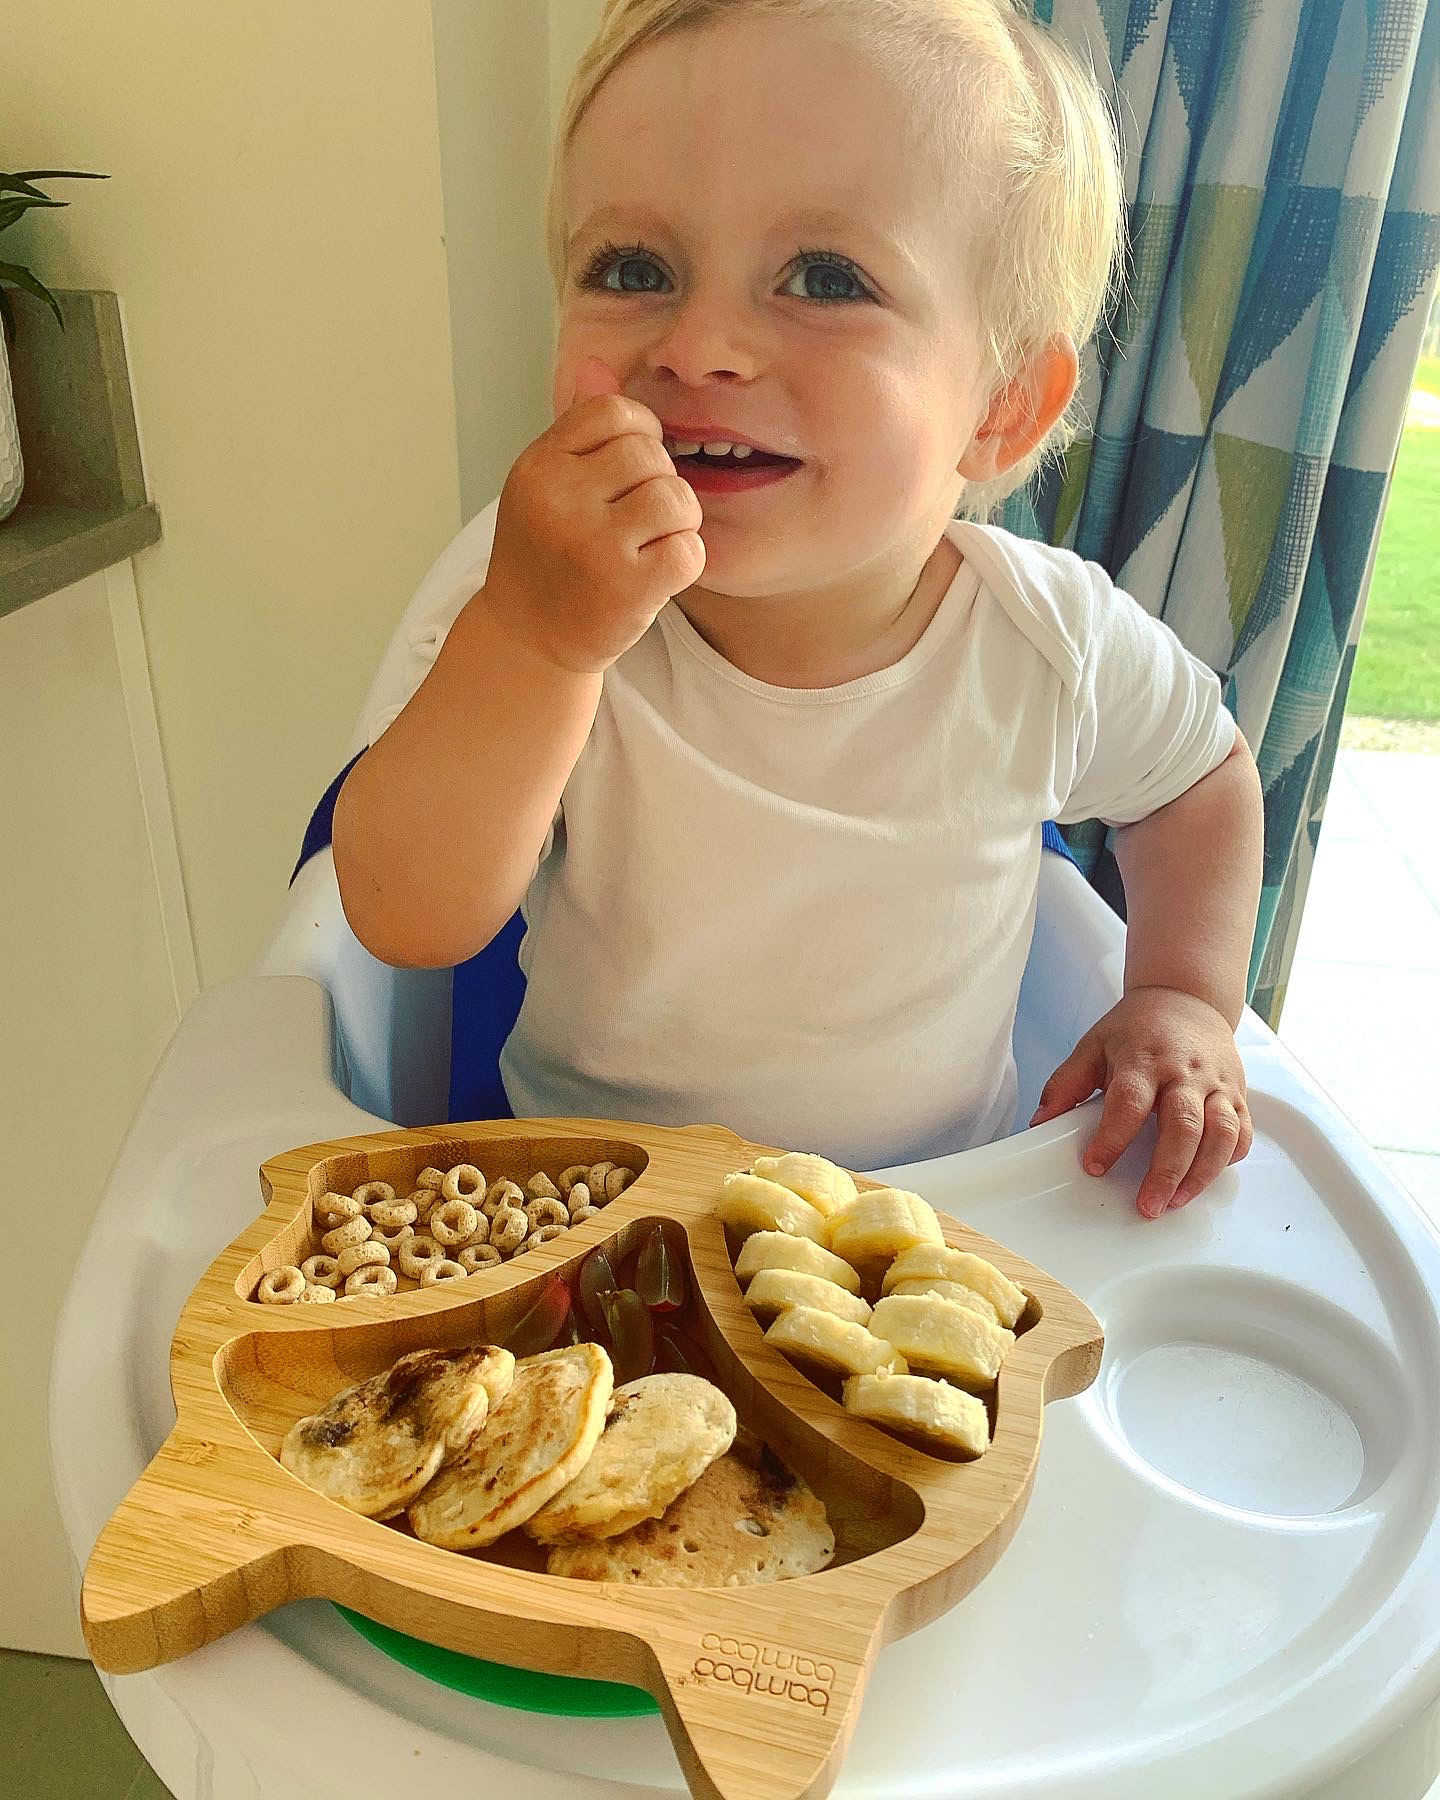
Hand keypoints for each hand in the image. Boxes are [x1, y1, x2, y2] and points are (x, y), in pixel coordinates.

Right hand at [480, 356, 705, 674]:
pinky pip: (689, 550)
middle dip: (660, 482)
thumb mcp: (546, 485)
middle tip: (641, 518)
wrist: (529, 638)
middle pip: (650, 454)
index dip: (640, 434)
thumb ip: (577, 429)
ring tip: (652, 543)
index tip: (633, 468)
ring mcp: (592, 545)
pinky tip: (659, 573)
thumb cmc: (546, 556)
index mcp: (539, 466)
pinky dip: (685, 561)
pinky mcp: (625, 588)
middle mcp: (560, 500)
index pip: (614, 413)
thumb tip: (599, 367)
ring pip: (676, 498)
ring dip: (679, 522)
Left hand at [1028, 986, 1252, 1217]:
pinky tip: (1207, 1177)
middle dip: (1166, 1170)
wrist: (1186, 998)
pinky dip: (1230, 1157)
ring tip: (1177, 1201)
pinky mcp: (1237, 1092)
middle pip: (1182, 1125)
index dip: (1112, 1137)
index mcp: (1143, 1060)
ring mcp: (1216, 1083)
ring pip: (1220, 1132)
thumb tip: (1039, 1123)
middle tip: (1148, 1205)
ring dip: (1201, 1173)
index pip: (1129, 1102)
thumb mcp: (1093, 1046)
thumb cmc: (1136, 1029)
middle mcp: (1184, 1072)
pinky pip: (1242, 1130)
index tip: (1095, 1166)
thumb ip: (1065, 1085)